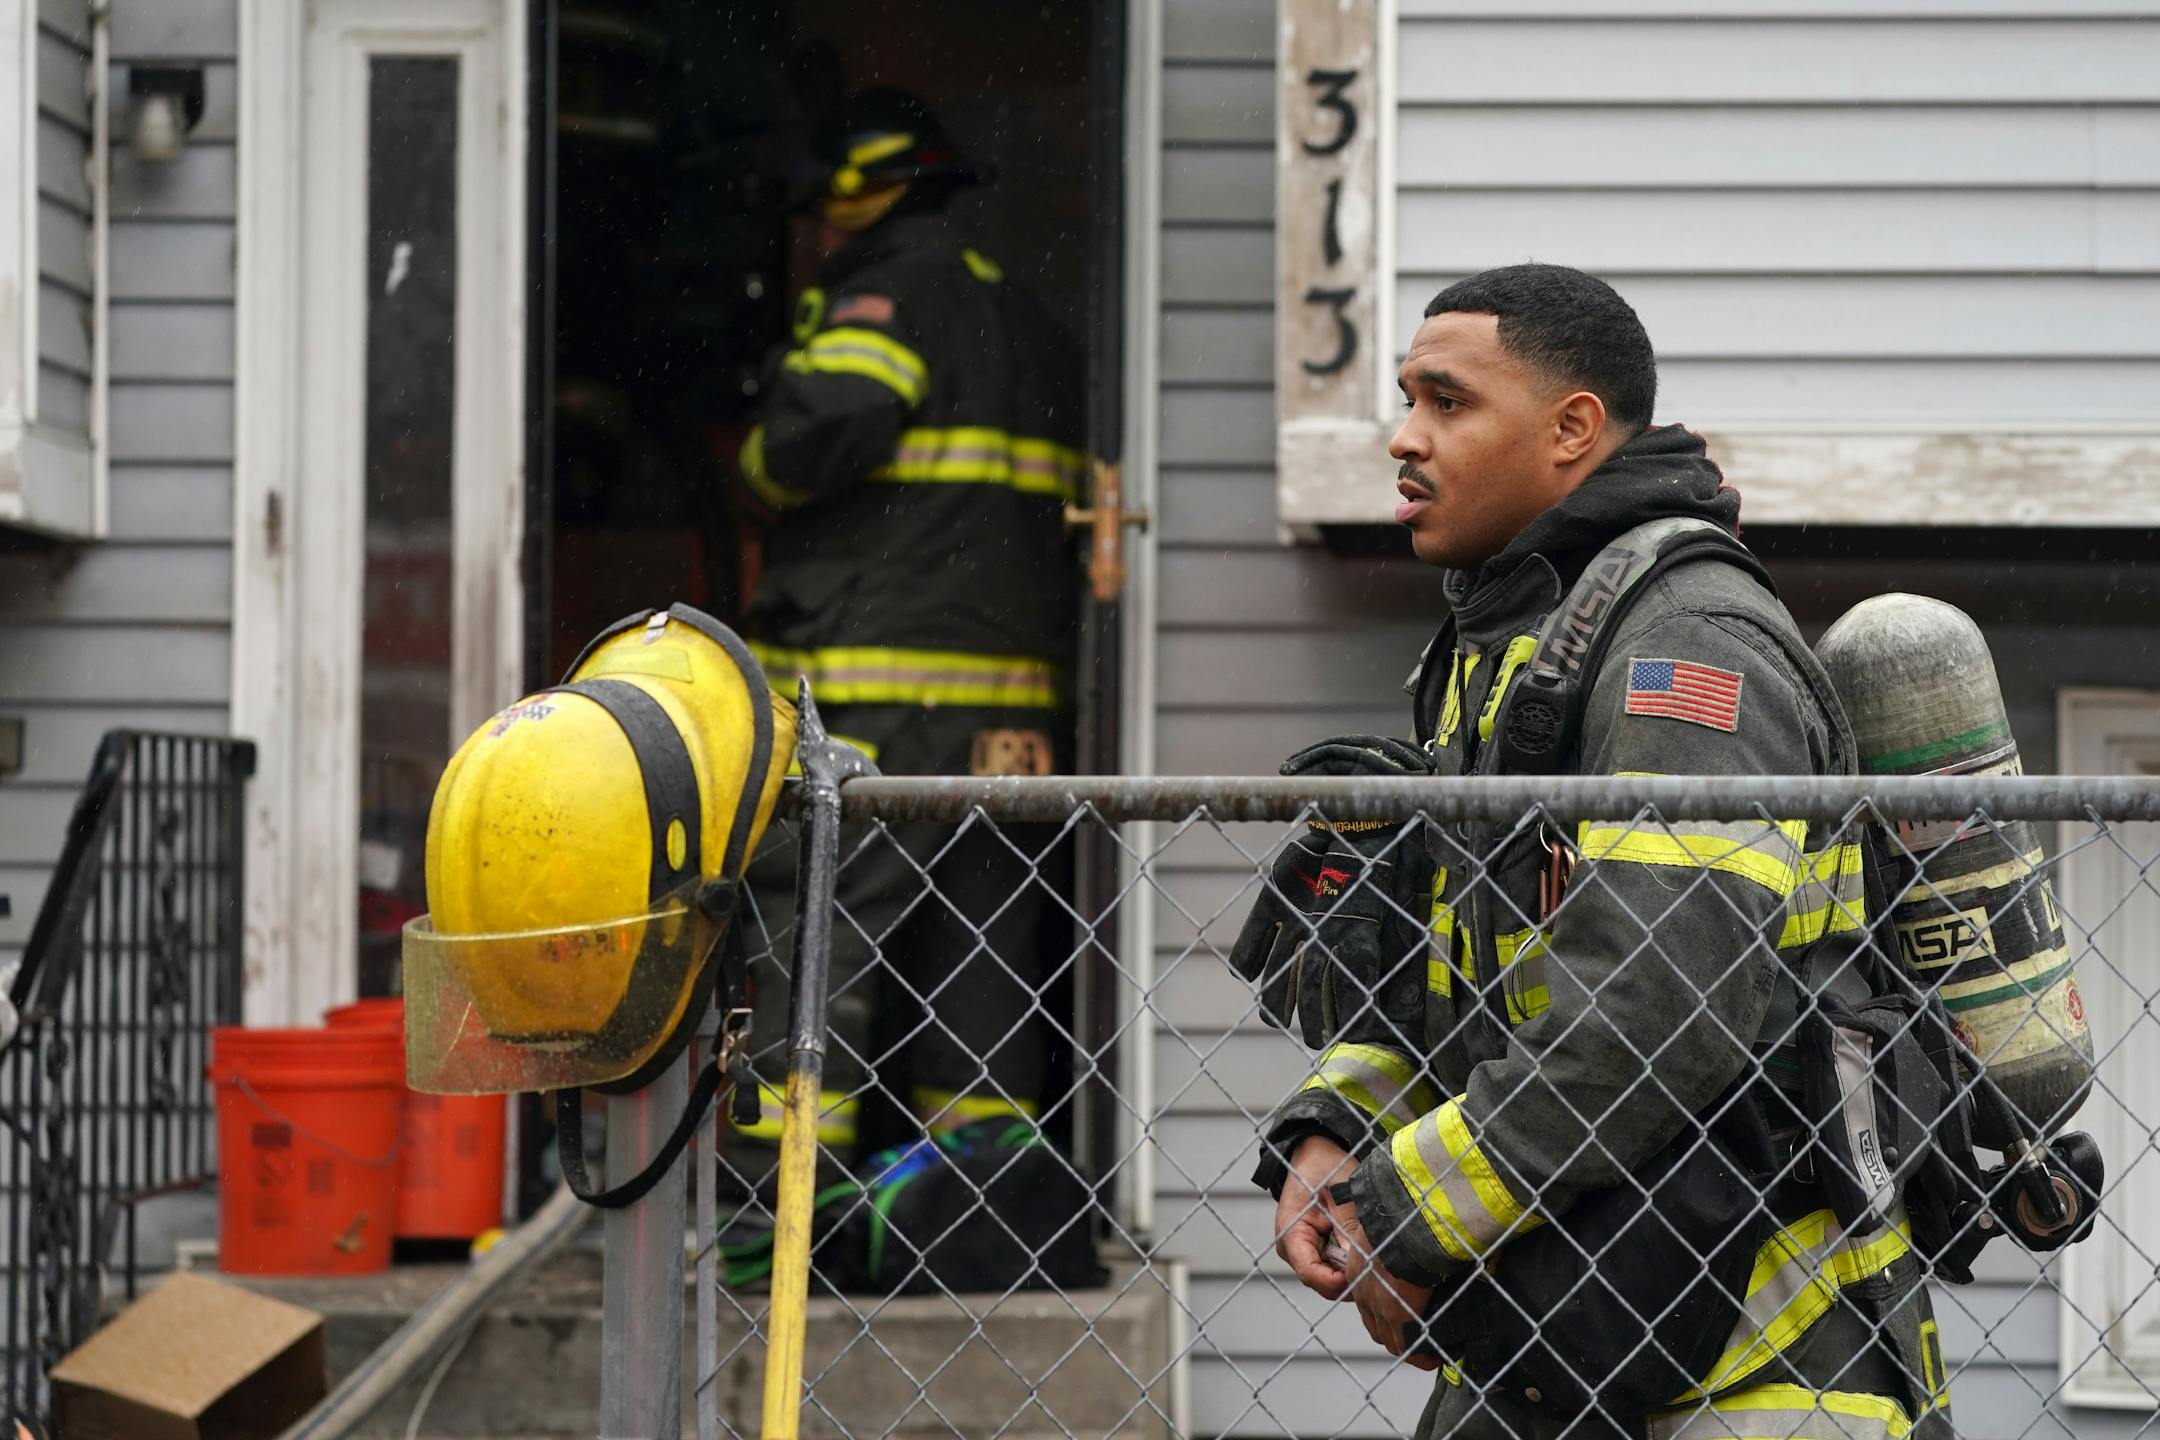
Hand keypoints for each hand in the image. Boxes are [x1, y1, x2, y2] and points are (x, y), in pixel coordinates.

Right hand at [1274, 1135, 1356, 1299]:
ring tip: (1369, 1252)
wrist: (1316, 1155)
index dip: (1339, 1281)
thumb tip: (1364, 1264)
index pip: (1311, 1275)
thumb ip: (1349, 1230)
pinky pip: (1332, 1268)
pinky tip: (1361, 1249)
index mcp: (1291, 1234)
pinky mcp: (1313, 1249)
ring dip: (1349, 1270)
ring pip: (1329, 1279)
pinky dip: (1348, 1263)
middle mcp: (1292, 1248)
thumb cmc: (1325, 1169)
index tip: (1365, 1271)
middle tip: (1375, 1263)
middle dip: (1348, 1277)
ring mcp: (1302, 1251)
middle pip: (1322, 1282)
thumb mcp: (1342, 1195)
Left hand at [1329, 1190, 1440, 1370]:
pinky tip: (1434, 1356)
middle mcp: (1363, 1289)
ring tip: (1427, 1349)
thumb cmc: (1406, 1219)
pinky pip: (1407, 1346)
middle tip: (1416, 1337)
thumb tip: (1415, 1237)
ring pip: (1390, 1340)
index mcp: (1359, 1267)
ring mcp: (1379, 1305)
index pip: (1367, 1301)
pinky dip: (1420, 1355)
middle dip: (1395, 1334)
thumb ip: (1396, 1239)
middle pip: (1375, 1326)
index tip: (1402, 1315)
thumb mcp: (1391, 1228)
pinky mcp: (1398, 1315)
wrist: (1411, 1224)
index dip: (1384, 1312)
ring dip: (1408, 1346)